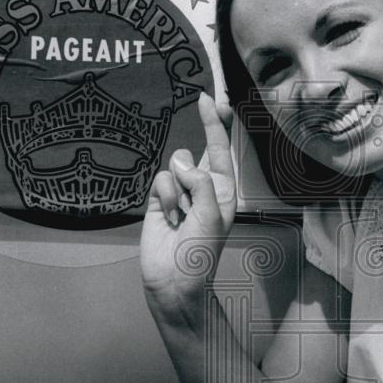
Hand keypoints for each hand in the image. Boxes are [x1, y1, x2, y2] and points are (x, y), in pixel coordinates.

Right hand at [140, 92, 236, 307]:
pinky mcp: (158, 201)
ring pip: (174, 166)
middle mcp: (203, 187)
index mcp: (223, 190)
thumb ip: (201, 183)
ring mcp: (180, 193)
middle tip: (200, 131)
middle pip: (196, 151)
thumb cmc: (201, 253)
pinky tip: (167, 220)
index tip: (209, 99)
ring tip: (180, 218)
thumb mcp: (212, 216)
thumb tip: (180, 162)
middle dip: (195, 147)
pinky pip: (158, 181)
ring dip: (176, 190)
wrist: (174, 283)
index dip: (216, 123)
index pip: (221, 149)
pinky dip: (163, 199)